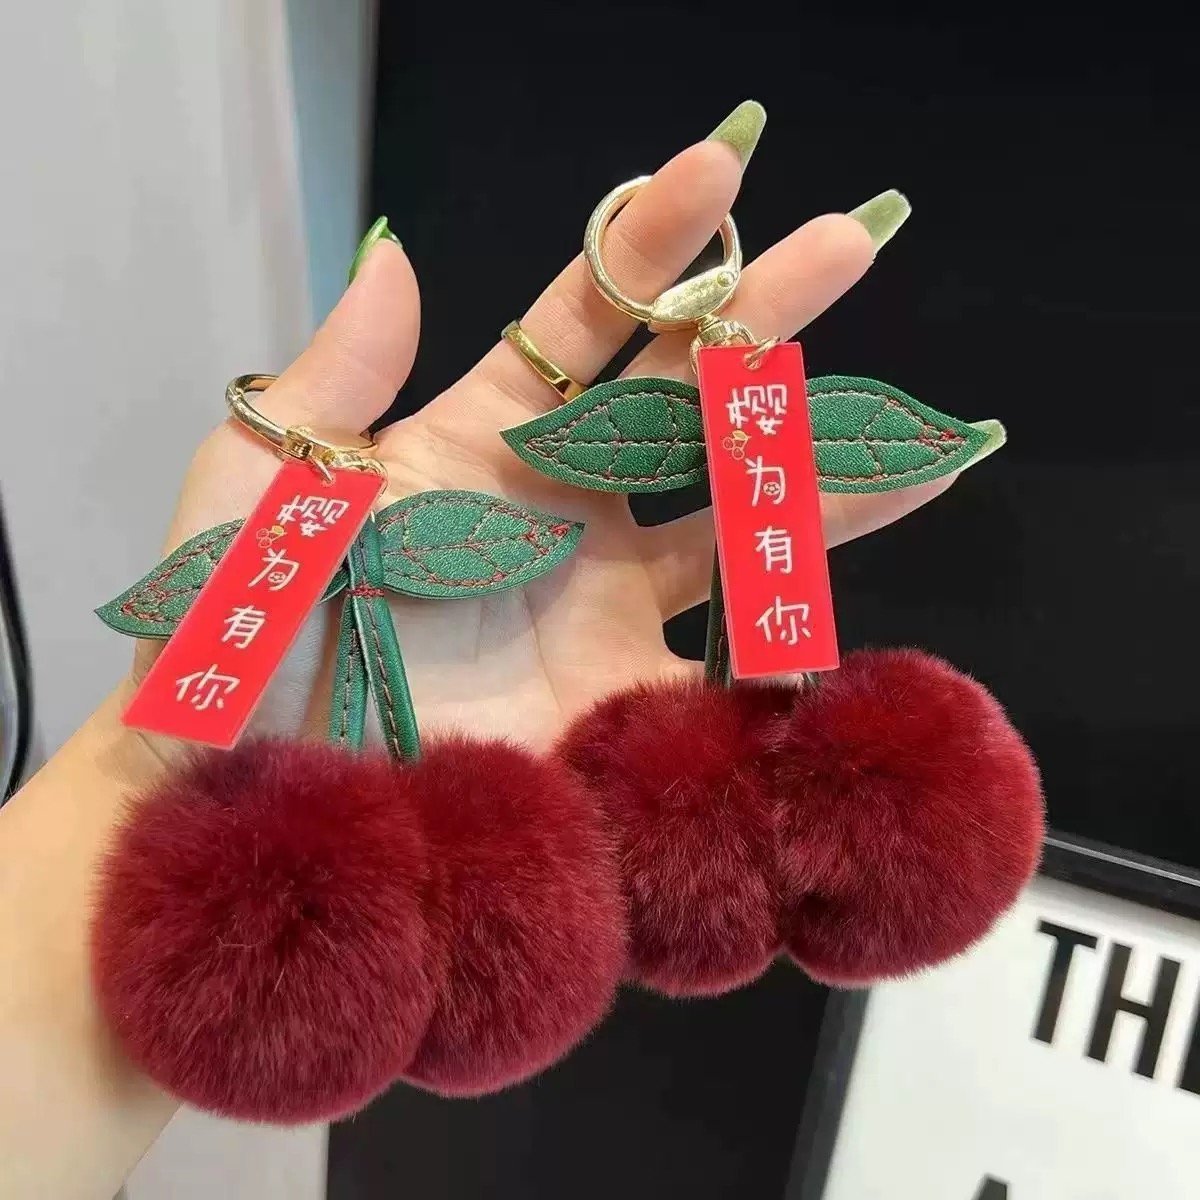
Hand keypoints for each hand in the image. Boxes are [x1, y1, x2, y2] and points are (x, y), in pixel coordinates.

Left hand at [149, 124, 946, 753]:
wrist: (249, 802)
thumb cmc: (229, 642)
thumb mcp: (256, 494)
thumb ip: (330, 385)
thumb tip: (398, 258)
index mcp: (477, 446)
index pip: (580, 326)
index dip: (645, 248)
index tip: (715, 170)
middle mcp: (559, 517)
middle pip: (679, 404)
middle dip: (761, 323)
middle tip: (849, 241)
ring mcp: (600, 613)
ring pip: (731, 529)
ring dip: (818, 480)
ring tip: (923, 438)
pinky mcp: (620, 707)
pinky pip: (722, 667)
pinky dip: (790, 642)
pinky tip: (854, 607)